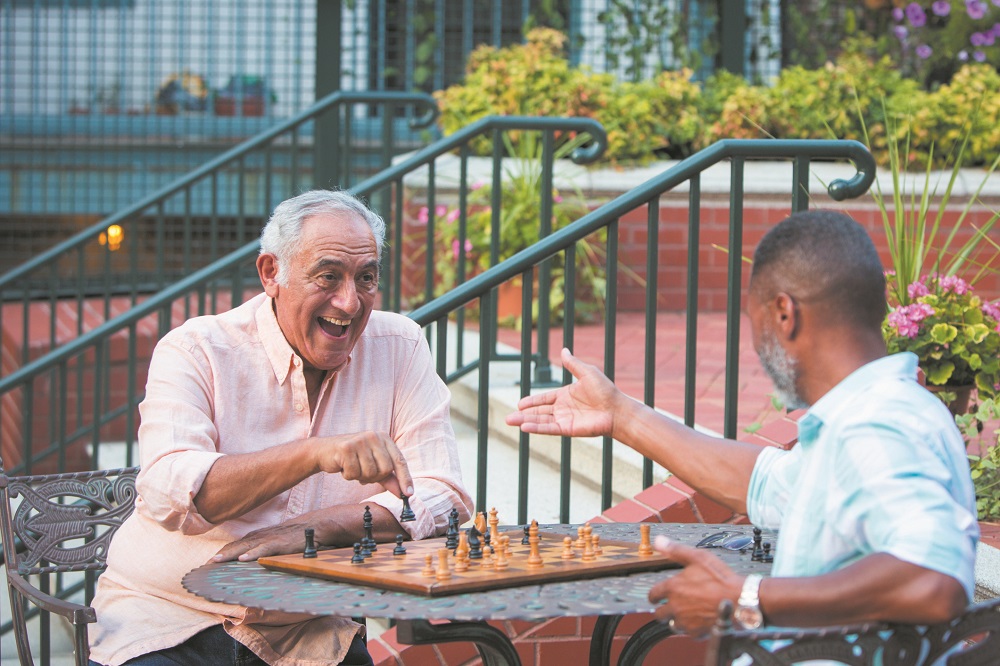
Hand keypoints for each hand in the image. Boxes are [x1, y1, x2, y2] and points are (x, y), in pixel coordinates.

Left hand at [211, 521, 312, 561]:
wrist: (315, 525)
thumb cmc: (295, 535)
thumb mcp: (275, 540)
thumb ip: (263, 547)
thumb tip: (250, 557)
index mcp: (258, 536)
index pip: (236, 545)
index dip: (222, 553)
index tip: (209, 563)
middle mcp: (260, 536)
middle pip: (236, 545)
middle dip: (220, 555)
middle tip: (206, 565)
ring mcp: (269, 538)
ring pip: (246, 547)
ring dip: (230, 554)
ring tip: (216, 561)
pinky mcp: (280, 543)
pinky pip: (264, 548)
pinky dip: (253, 554)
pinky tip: (243, 559)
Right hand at [313, 431, 413, 498]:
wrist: (323, 451)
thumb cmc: (352, 458)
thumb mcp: (373, 466)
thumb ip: (389, 478)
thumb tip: (404, 493)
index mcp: (384, 438)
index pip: (399, 460)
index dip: (405, 478)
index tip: (408, 493)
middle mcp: (374, 436)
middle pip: (385, 469)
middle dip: (374, 478)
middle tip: (363, 473)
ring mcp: (360, 440)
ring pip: (370, 473)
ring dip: (360, 477)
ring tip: (352, 467)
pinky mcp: (346, 447)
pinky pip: (354, 473)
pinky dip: (348, 475)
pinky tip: (343, 467)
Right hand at [505, 348, 620, 437]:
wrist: (616, 408)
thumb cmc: (605, 390)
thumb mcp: (587, 372)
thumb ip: (572, 364)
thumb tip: (563, 349)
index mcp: (566, 395)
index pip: (544, 398)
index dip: (532, 401)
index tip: (519, 404)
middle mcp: (563, 408)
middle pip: (539, 411)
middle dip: (523, 414)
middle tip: (508, 418)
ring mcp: (564, 419)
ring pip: (540, 420)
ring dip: (525, 422)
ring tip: (509, 421)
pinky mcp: (567, 429)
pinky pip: (549, 428)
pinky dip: (536, 428)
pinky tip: (524, 427)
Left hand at [647, 536, 743, 637]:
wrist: (740, 600)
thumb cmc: (721, 579)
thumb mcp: (698, 557)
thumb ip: (675, 550)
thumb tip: (659, 541)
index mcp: (673, 588)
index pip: (653, 595)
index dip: (655, 595)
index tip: (657, 596)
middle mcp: (676, 606)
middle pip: (660, 614)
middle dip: (664, 610)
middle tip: (672, 606)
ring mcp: (686, 621)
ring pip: (673, 625)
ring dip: (677, 620)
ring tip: (687, 613)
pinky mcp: (697, 632)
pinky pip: (689, 633)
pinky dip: (693, 628)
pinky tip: (700, 619)